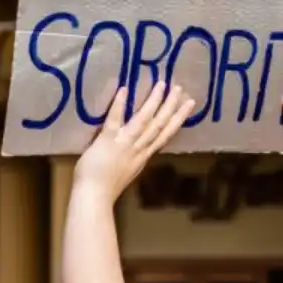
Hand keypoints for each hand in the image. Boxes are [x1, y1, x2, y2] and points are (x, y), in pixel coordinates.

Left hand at [73, 81, 193, 203]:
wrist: (94, 198)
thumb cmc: (104, 189)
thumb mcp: (126, 172)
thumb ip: (131, 159)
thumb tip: (133, 151)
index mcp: (143, 157)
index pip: (164, 135)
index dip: (177, 120)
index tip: (187, 106)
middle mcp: (138, 149)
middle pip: (159, 125)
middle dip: (172, 106)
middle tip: (181, 89)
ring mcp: (125, 144)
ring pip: (145, 120)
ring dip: (154, 102)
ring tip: (162, 84)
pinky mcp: (108, 140)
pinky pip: (115, 119)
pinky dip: (120, 105)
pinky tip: (125, 89)